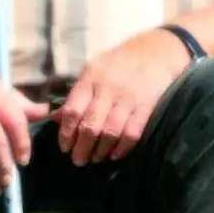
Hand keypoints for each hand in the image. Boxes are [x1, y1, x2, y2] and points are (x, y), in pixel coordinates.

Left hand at [53, 29, 191, 165]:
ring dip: (100, 151)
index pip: (73, 111)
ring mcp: (128, 99)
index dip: (66, 133)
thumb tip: (56, 118)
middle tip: (78, 160)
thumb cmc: (119, 63)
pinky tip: (114, 155)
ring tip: (95, 159)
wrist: (157, 52)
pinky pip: (132, 133)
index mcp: (91, 79)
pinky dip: (122, 148)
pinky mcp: (146, 107)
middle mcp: (108, 89)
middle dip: (81, 148)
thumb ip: (77, 94)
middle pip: (90, 126)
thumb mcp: (94, 70)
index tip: (64, 147)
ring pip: (110, 132)